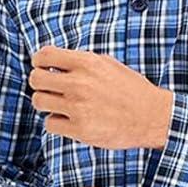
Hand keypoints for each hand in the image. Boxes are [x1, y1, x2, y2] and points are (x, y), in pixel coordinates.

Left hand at [28, 46, 173, 150]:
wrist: (152, 116)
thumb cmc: (132, 90)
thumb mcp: (108, 64)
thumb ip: (81, 62)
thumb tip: (56, 62)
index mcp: (86, 63)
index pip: (44, 56)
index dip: (38, 62)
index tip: (43, 68)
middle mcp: (79, 84)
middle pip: (35, 79)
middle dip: (39, 84)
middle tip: (49, 89)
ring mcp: (78, 108)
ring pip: (39, 102)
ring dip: (45, 104)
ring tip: (58, 106)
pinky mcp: (80, 130)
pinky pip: (50, 124)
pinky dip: (56, 123)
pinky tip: (68, 121)